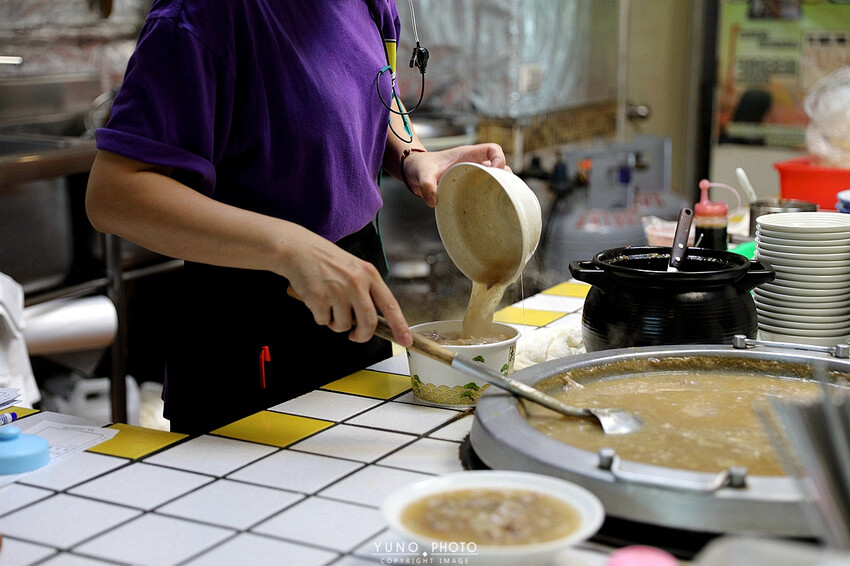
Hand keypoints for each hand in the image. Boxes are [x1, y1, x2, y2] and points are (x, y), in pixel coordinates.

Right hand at [281, 226, 411, 346]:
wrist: (298, 249)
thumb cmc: (325, 260)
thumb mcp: (354, 268)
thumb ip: (366, 290)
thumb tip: (371, 320)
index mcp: (369, 274)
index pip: (390, 304)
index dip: (399, 325)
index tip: (406, 340)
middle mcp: (356, 282)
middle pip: (368, 323)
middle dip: (362, 335)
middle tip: (355, 336)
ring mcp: (337, 290)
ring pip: (343, 326)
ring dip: (335, 324)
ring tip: (329, 305)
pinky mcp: (319, 298)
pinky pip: (323, 321)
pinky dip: (319, 317)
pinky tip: (316, 299)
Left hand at [402, 143, 508, 206]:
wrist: (414, 170)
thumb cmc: (420, 167)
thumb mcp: (421, 174)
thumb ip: (426, 185)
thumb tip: (434, 201)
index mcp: (466, 154)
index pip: (493, 149)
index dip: (499, 158)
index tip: (496, 171)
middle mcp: (473, 163)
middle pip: (501, 166)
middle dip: (506, 177)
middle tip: (503, 191)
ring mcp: (472, 175)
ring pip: (496, 178)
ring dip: (501, 188)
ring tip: (500, 201)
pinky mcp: (469, 186)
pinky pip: (486, 189)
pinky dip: (491, 196)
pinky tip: (490, 208)